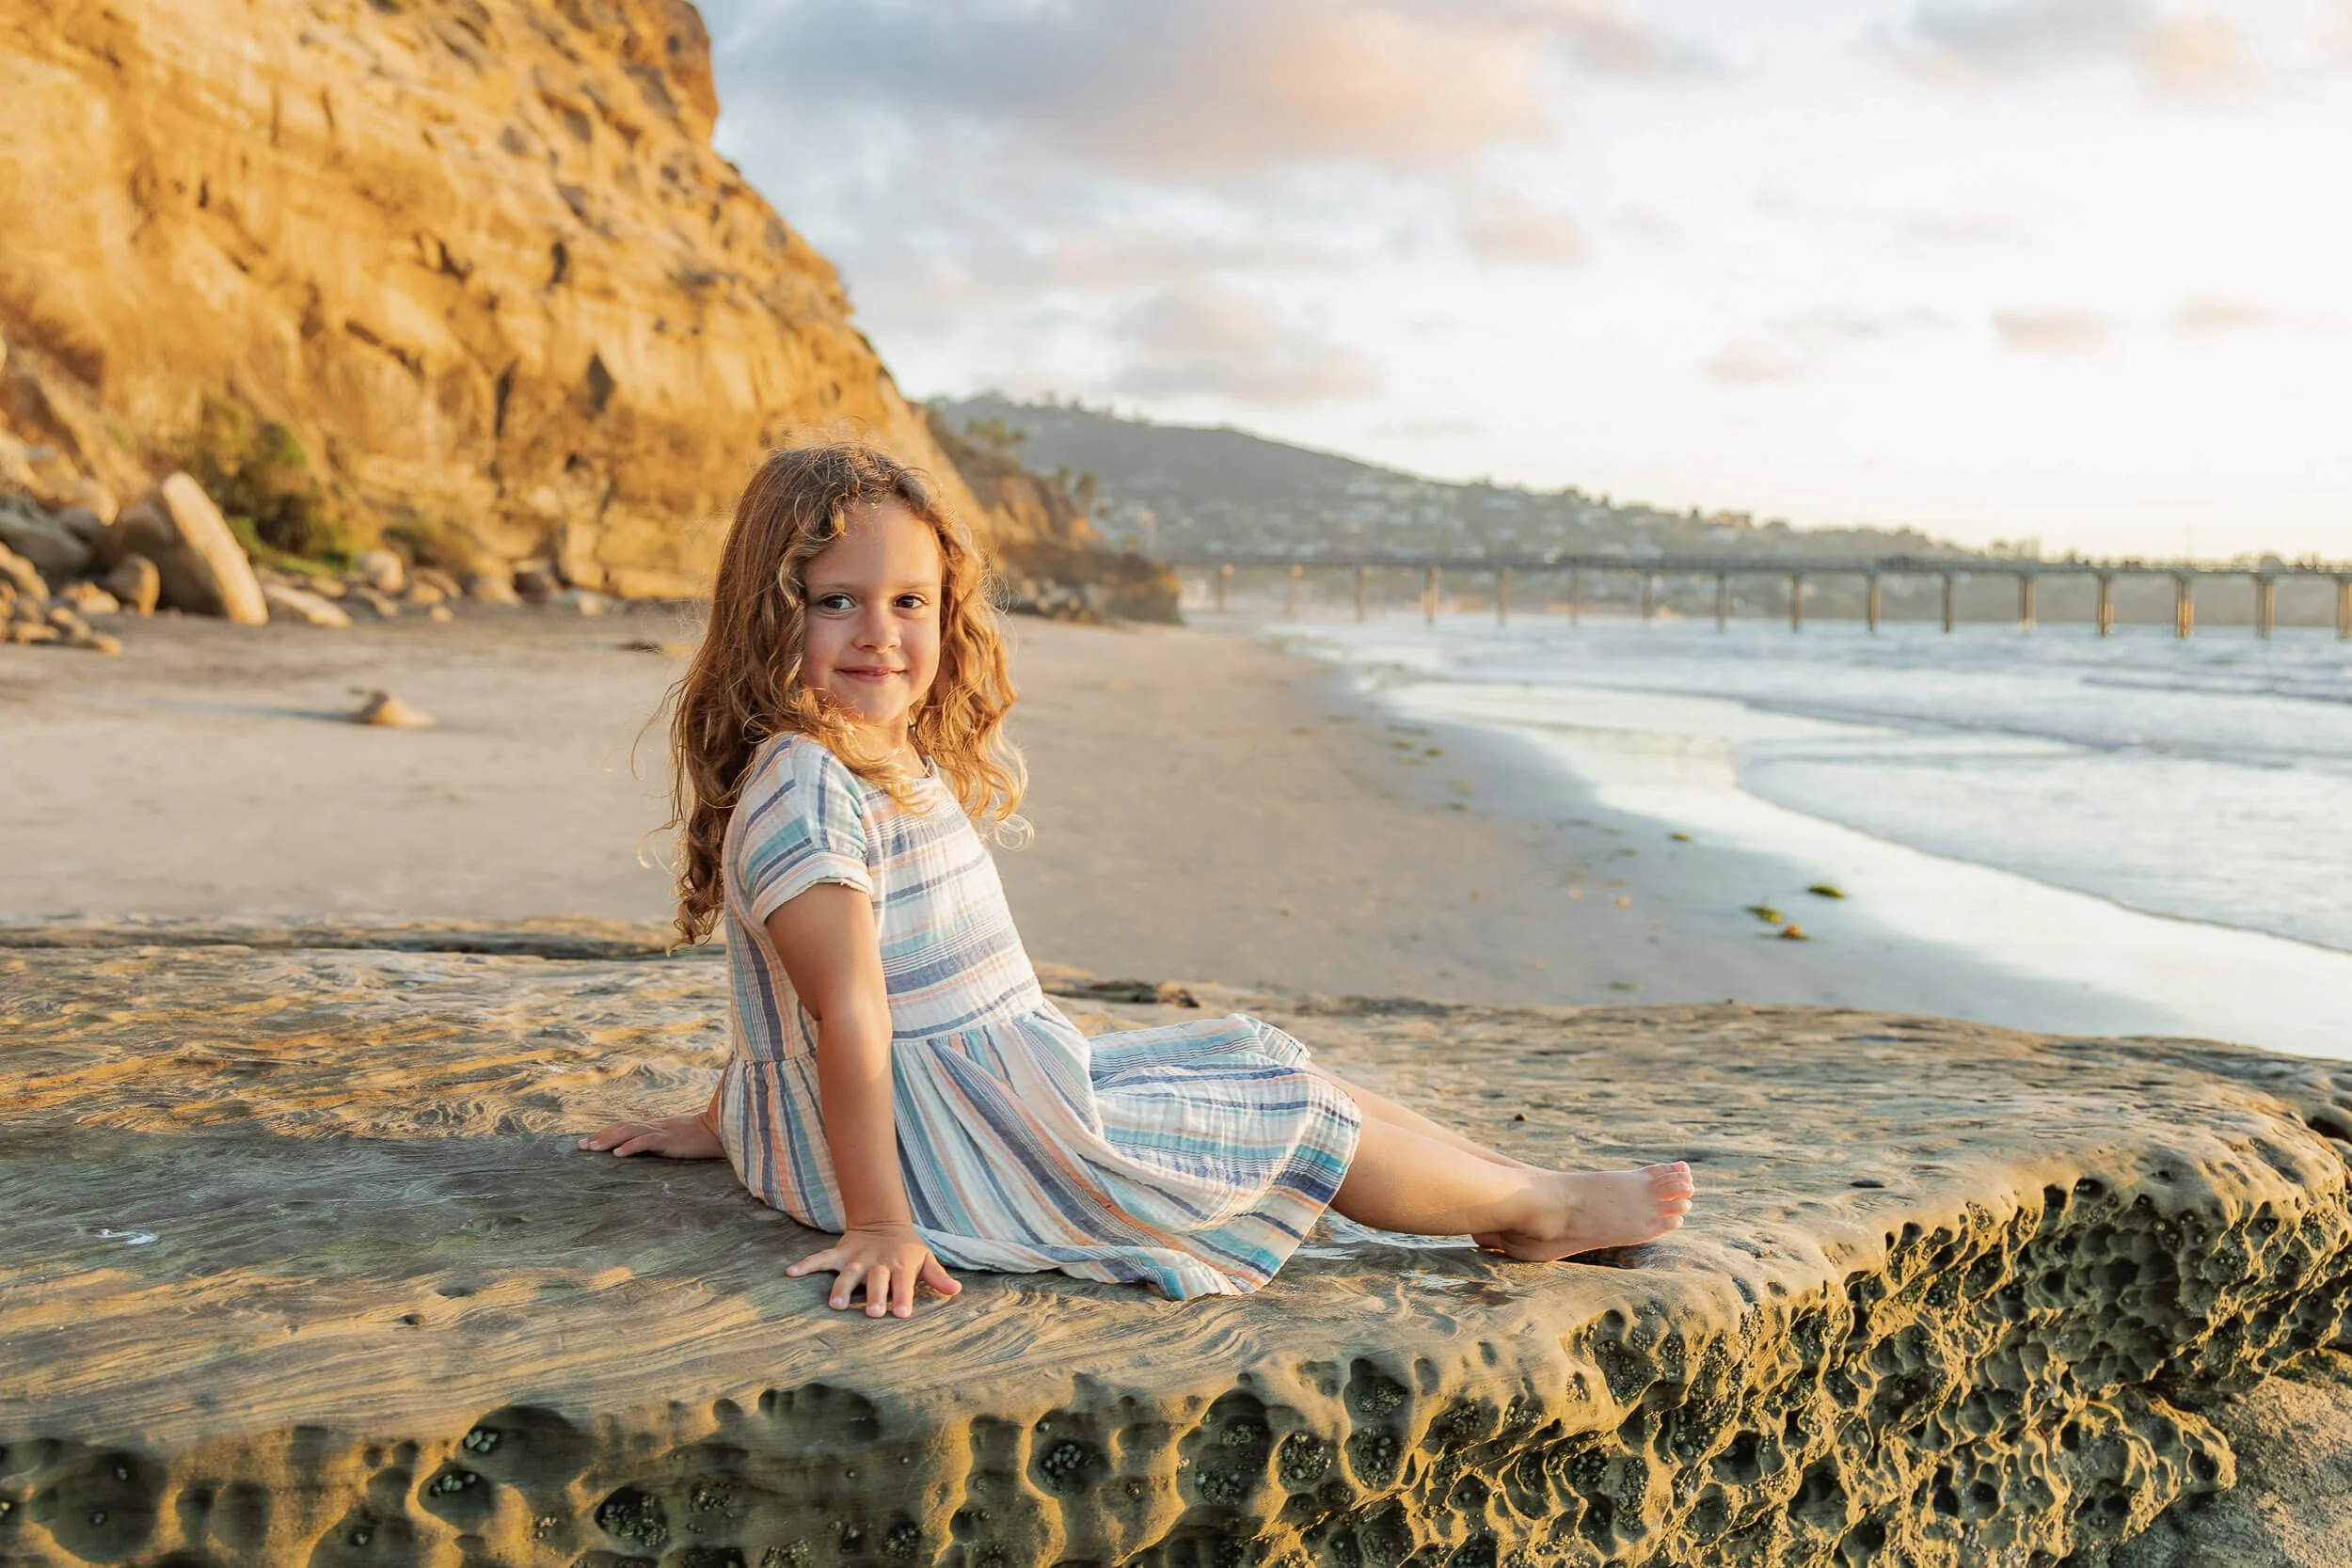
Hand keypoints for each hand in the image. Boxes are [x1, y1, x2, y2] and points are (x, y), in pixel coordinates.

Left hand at [576, 1106, 722, 1158]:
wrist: (722, 1130)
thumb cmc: (701, 1136)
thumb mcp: (677, 1137)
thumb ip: (662, 1140)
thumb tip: (647, 1147)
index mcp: (656, 1126)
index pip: (625, 1126)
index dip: (605, 1132)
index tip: (588, 1141)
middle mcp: (655, 1125)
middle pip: (621, 1127)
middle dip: (599, 1137)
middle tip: (580, 1147)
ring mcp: (661, 1131)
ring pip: (628, 1132)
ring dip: (608, 1140)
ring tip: (591, 1149)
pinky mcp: (669, 1139)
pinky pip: (646, 1141)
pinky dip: (630, 1146)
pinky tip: (617, 1154)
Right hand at [787, 1222, 960, 1318]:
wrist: (883, 1222)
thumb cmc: (907, 1250)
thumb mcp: (925, 1259)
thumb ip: (938, 1277)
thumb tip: (957, 1291)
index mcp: (900, 1266)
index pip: (903, 1284)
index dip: (903, 1297)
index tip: (902, 1314)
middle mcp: (878, 1263)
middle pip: (876, 1281)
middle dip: (874, 1296)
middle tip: (872, 1313)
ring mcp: (857, 1258)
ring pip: (847, 1273)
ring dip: (841, 1287)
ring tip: (834, 1305)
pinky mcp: (839, 1253)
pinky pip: (820, 1258)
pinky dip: (806, 1264)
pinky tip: (791, 1273)